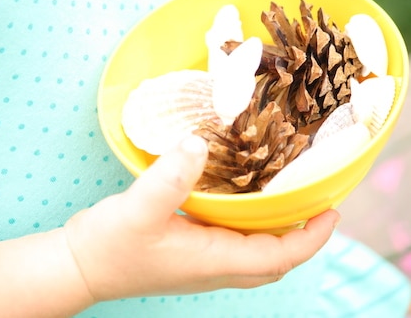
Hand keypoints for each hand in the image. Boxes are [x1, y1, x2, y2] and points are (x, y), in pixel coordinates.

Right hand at [64, 135, 339, 303]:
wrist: (79, 265)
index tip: (331, 211)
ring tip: (289, 199)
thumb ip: (169, 177)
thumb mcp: (138, 209)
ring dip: (278, 232)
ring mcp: (201, 263)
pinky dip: (250, 227)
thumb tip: (198, 143)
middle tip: (316, 205)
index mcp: (213, 260)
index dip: (311, 238)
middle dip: (302, 238)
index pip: (279, 257)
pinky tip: (242, 200)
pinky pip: (233, 244)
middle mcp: (213, 266)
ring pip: (255, 254)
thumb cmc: (108, 246)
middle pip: (274, 260)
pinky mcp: (189, 253)